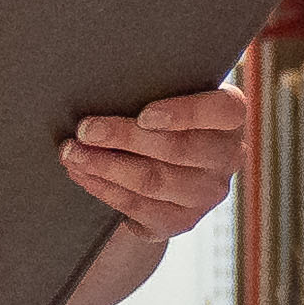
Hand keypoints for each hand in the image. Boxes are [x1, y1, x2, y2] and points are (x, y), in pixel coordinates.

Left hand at [58, 83, 255, 249]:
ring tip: (72, 153)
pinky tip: (81, 174)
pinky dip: (103, 188)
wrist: (166, 171)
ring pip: (152, 180)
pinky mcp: (181, 221)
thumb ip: (156, 88)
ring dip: (105, 166)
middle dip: (123, 138)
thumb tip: (105, 84)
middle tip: (85, 129)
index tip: (144, 114)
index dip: (185, 113)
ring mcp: (205, 195)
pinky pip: (137, 206)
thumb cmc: (163, 119)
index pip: (223, 111)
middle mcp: (227, 158)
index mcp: (230, 119)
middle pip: (176, 149)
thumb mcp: (169, 97)